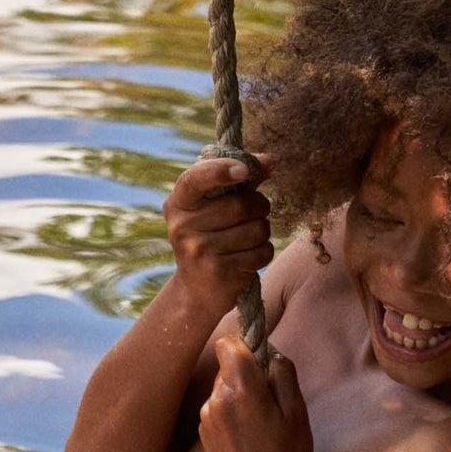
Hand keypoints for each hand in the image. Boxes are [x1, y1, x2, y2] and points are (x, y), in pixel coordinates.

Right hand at [163, 156, 273, 314]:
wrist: (197, 292)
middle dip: (260, 206)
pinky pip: (261, 252)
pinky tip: (248, 258)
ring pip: (257, 228)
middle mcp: (183, 226)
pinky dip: (263, 253)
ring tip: (248, 239)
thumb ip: (241, 181)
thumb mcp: (214, 208)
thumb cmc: (210, 238)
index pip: (196, 178)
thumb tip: (271, 160)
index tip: (244, 171)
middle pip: (242, 204)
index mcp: (179, 203)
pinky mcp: (218, 272)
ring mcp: (199, 251)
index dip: (221, 170)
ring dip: (263, 232)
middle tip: (255, 214)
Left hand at [199, 337, 311, 451]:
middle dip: (247, 376)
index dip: (245, 346)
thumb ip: (283, 373)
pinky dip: (231, 415)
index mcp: (241, 388)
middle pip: (227, 368)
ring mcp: (206, 417)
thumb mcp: (297, 412)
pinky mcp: (203, 433)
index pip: (228, 343)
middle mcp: (216, 398)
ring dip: (239, 397)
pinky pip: (217, 410)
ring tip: (260, 426)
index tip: (261, 362)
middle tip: (271, 403)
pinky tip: (247, 439)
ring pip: (222, 390)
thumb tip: (270, 352)